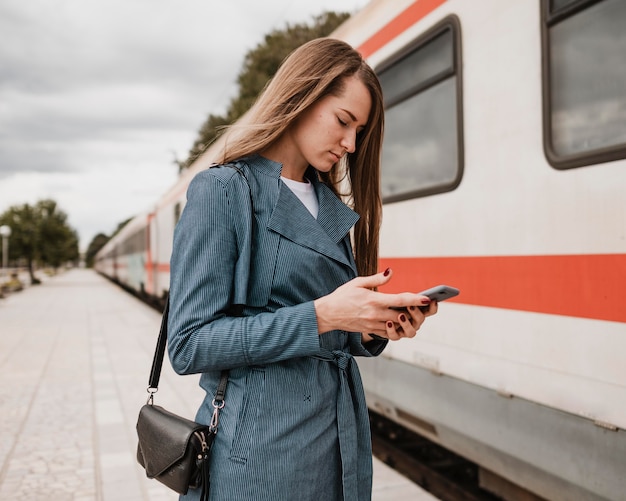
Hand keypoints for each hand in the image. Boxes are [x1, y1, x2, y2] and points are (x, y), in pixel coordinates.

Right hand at [313, 268, 436, 338]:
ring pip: (397, 327)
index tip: (427, 298)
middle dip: (415, 312)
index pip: (399, 300)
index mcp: (373, 300)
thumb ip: (376, 279)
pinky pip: (389, 334)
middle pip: (402, 316)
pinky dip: (397, 329)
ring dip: (407, 322)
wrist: (328, 314)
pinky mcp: (371, 331)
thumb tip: (391, 272)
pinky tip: (399, 321)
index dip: (415, 300)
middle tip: (422, 306)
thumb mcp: (357, 283)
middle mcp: (375, 314)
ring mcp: (373, 325)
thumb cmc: (342, 296)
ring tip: (411, 313)